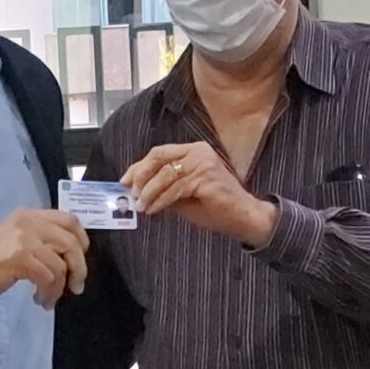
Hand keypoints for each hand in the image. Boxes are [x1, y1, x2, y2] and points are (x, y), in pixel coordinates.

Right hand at [0, 208, 88, 309]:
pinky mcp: (20, 258)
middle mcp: (27, 222)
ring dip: (59, 287)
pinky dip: (49, 293)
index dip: (81, 240)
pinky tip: (39, 299)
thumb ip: (41, 239)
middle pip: (70, 241)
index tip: (81, 259)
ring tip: (49, 298)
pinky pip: (49, 277)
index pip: (68, 219)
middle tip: (76, 286)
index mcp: (28, 215)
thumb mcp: (17, 240)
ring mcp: (23, 239)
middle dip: (79, 267)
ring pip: (61, 264)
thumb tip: (72, 253)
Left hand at [123, 143, 275, 245]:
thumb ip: (164, 188)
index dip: (139, 166)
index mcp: (194, 151)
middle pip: (158, 157)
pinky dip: (160, 200)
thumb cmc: (217, 207)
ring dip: (148, 192)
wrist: (244, 217)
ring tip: (142, 206)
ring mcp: (203, 162)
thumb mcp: (184, 195)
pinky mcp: (205, 177)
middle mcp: (198, 151)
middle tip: (131, 193)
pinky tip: (154, 210)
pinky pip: (174, 189)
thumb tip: (137, 191)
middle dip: (140, 175)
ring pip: (164, 175)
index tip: (125, 180)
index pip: (160, 153)